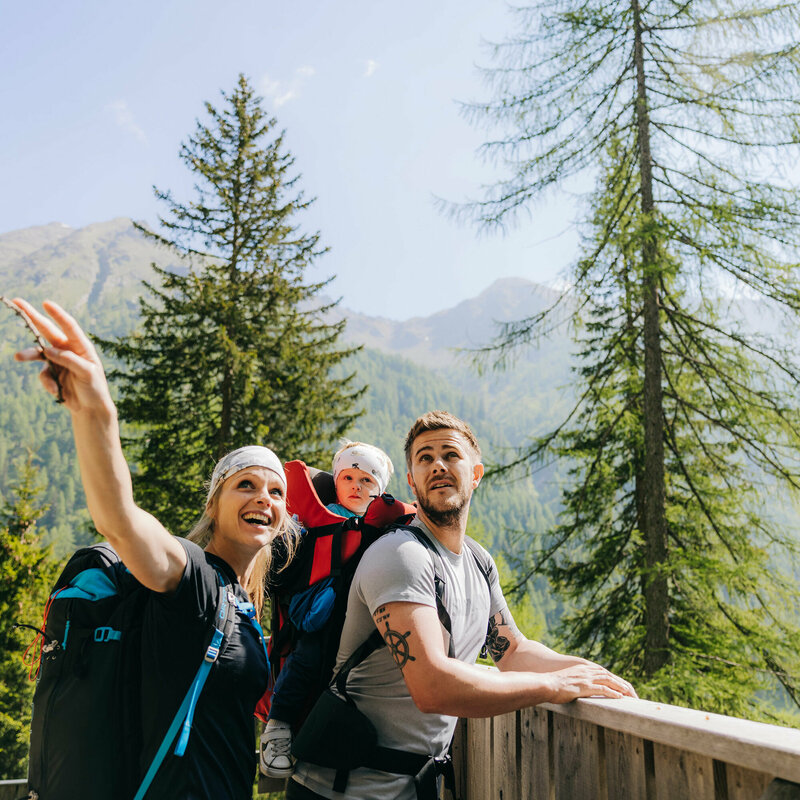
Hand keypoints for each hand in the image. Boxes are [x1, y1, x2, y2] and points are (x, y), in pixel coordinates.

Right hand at [12, 299, 112, 414]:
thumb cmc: (95, 388)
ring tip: (18, 357)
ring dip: (29, 354)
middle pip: (47, 330)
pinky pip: (42, 374)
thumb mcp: (87, 373)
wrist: (90, 408)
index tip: (46, 303)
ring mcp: (58, 361)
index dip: (57, 314)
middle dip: (32, 316)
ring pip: (38, 352)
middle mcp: (68, 350)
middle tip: (18, 302)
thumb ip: (69, 360)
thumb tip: (48, 350)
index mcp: (81, 346)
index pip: (69, 326)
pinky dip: (47, 383)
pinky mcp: (51, 373)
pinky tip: (57, 391)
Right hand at [547, 663, 637, 702]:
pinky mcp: (584, 686)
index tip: (625, 688)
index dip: (616, 680)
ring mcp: (586, 678)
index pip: (604, 672)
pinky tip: (620, 698)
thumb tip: (579, 689)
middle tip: (633, 694)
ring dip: (622, 688)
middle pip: (610, 675)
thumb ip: (576, 681)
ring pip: (609, 681)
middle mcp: (587, 671)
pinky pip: (603, 689)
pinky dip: (613, 693)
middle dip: (623, 684)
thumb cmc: (554, 684)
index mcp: (583, 668)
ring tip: (632, 696)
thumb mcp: (568, 680)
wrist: (545, 683)